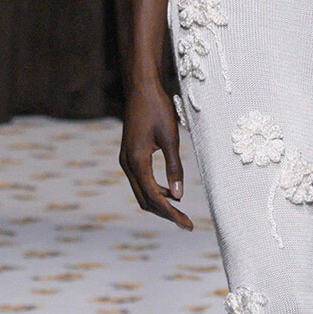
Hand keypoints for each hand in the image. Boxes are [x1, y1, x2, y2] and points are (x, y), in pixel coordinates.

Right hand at [119, 77, 193, 230]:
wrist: (141, 88)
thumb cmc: (157, 109)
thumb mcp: (171, 138)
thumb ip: (174, 168)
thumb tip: (178, 196)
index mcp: (137, 161)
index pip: (154, 197)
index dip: (171, 213)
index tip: (186, 225)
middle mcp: (127, 164)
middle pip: (145, 200)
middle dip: (165, 213)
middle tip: (185, 223)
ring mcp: (126, 160)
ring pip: (141, 192)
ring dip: (159, 203)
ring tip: (180, 210)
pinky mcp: (129, 156)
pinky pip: (140, 181)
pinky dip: (154, 190)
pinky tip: (170, 190)